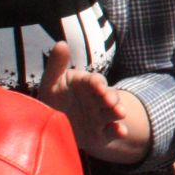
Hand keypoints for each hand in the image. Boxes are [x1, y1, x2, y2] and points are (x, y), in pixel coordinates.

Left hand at [38, 43, 149, 162]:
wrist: (57, 126)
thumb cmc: (55, 100)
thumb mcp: (52, 83)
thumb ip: (57, 65)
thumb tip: (61, 43)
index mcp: (87, 85)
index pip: (95, 81)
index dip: (97, 83)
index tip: (97, 86)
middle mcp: (98, 99)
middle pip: (109, 95)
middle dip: (112, 97)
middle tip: (110, 101)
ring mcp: (101, 116)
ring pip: (113, 112)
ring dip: (118, 111)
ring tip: (120, 113)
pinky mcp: (102, 132)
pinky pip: (112, 130)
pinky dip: (119, 130)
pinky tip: (122, 131)